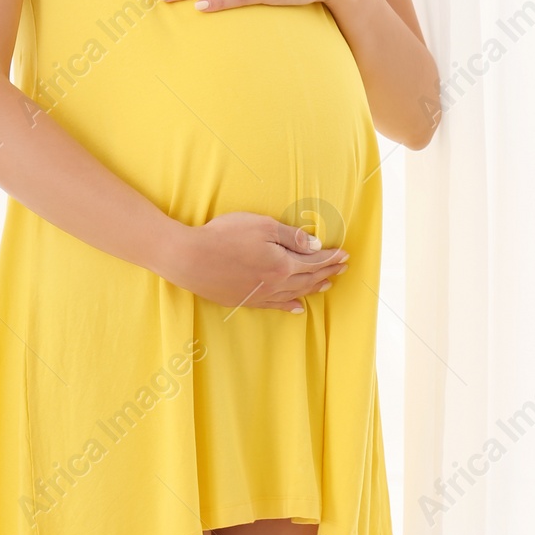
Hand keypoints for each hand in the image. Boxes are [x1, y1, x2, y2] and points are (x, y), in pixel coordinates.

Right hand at [159, 210, 349, 311]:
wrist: (188, 258)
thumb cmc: (224, 236)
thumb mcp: (262, 226)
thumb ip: (291, 237)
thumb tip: (316, 247)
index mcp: (282, 264)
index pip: (314, 261)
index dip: (331, 258)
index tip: (346, 255)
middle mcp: (275, 284)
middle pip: (308, 278)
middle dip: (328, 272)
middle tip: (343, 268)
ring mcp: (260, 295)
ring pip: (295, 293)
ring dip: (313, 288)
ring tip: (328, 284)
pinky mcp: (245, 300)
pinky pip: (275, 306)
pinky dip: (290, 306)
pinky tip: (297, 308)